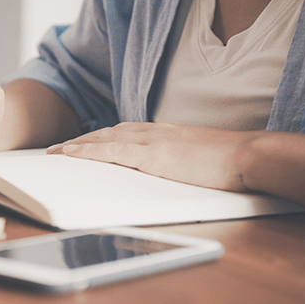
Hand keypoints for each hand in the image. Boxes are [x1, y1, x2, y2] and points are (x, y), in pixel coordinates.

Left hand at [47, 122, 257, 190]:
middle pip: (109, 132)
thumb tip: (171, 172)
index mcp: (166, 133)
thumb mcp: (198, 159)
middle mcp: (155, 131)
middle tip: (58, 149)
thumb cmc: (231, 162)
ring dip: (77, 145)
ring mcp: (153, 140)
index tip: (84, 145)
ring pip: (104, 138)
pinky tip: (70, 153)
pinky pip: (112, 150)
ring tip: (55, 152)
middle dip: (82, 141)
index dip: (101, 139)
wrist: (249, 156)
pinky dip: (87, 150)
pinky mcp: (154, 154)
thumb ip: (180, 161)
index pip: (125, 133)